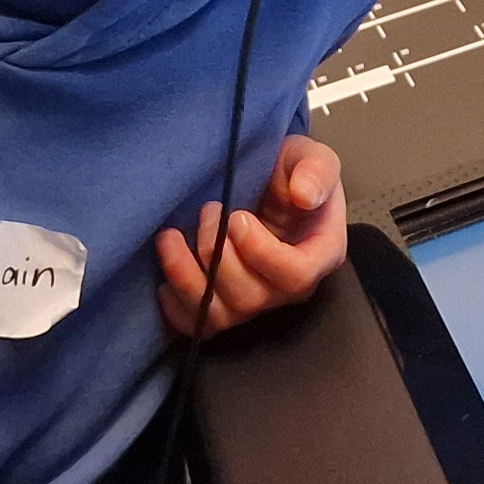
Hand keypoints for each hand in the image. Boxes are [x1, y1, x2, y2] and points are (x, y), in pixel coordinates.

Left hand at [154, 135, 346, 337]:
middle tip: (208, 211)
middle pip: (253, 298)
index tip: (237, 218)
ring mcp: (254, 302)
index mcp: (319, 254)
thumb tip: (304, 195)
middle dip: (219, 254)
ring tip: (171, 236)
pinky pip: (197, 326)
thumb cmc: (290, 172)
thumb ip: (316, 171)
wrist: (265, 183)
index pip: (296, 275)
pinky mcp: (224, 308)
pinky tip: (164, 275)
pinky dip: (175, 306)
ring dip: (187, 276)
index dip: (262, 253)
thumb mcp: (310, 157)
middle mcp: (287, 288)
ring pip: (220, 315)